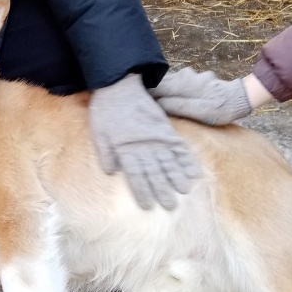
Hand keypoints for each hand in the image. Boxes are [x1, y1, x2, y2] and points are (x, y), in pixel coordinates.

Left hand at [89, 73, 200, 209]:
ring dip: (177, 177)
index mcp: (125, 149)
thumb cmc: (105, 111)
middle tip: (171, 206)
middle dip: (162, 190)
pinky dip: (186, 159)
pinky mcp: (165, 127)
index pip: (136, 175)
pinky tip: (193, 170)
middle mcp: (144, 145)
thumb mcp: (98, 133)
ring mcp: (157, 136)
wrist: (119, 85)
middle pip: (155, 172)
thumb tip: (112, 173)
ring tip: (185, 191)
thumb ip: (106, 153)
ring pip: (169, 161)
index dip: (143, 191)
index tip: (148, 206)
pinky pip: (179, 146)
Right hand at [151, 67, 252, 124]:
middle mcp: (185, 76)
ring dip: (165, 88)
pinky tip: (176, 95)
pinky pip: (181, 81)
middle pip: (162, 81)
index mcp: (182, 84)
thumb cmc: (218, 108)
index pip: (157, 86)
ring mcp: (192, 75)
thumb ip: (176, 106)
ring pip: (172, 80)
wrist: (240, 98)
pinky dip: (175, 87)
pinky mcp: (198, 77)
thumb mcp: (197, 111)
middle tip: (145, 101)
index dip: (147, 93)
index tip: (140, 100)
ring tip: (159, 99)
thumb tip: (158, 102)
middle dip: (154, 89)